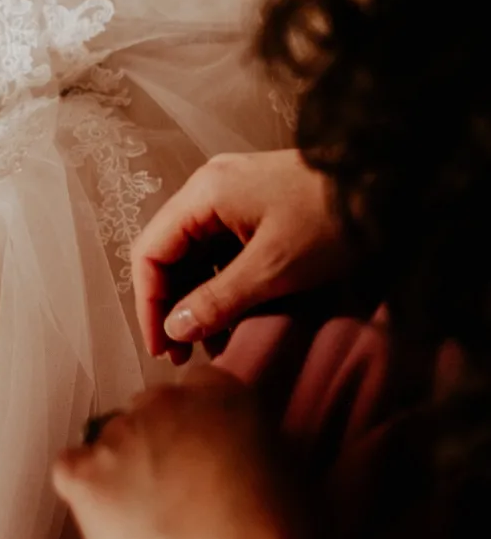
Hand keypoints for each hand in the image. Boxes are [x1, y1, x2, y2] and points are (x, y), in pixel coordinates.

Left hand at [53, 370, 297, 538]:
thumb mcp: (286, 480)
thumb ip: (252, 447)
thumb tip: (239, 456)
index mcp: (221, 395)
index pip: (199, 387)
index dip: (199, 425)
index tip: (200, 454)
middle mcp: (165, 402)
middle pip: (149, 408)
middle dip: (156, 442)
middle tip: (173, 495)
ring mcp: (119, 435)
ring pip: (109, 441)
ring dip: (121, 471)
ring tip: (149, 526)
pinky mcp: (84, 472)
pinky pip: (71, 471)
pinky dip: (84, 494)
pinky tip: (112, 525)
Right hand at [132, 149, 351, 362]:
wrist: (388, 183)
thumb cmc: (330, 221)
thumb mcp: (273, 269)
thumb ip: (218, 300)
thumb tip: (174, 329)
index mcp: (203, 193)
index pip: (150, 251)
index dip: (149, 303)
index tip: (163, 348)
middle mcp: (208, 188)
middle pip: (169, 253)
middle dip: (173, 305)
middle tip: (184, 354)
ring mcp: (232, 195)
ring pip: (196, 255)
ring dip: (199, 300)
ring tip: (214, 344)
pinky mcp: (255, 207)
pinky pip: (222, 250)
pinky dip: (223, 286)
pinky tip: (236, 318)